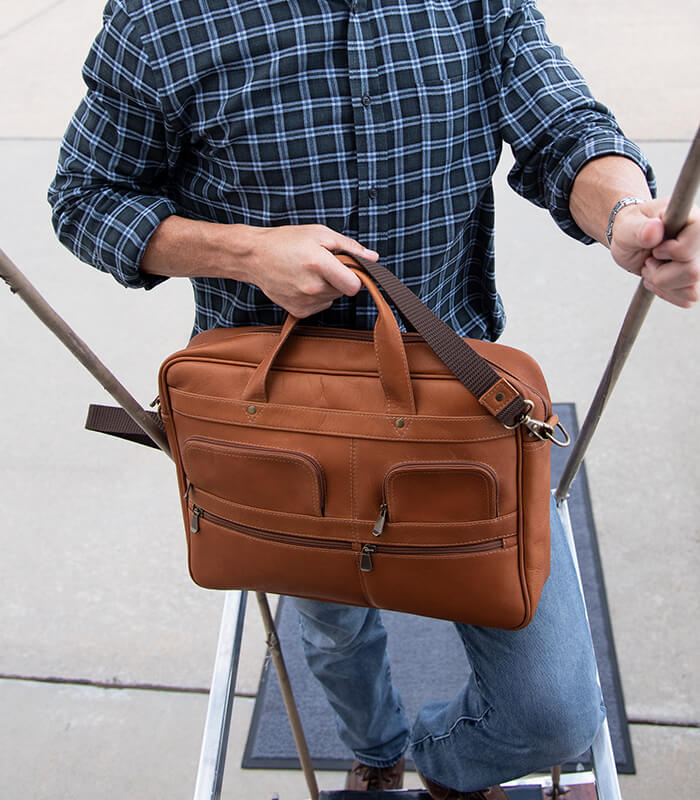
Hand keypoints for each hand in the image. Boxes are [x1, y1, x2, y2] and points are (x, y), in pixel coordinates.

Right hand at [235, 224, 377, 316]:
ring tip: (309, 272)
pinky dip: (316, 296)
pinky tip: (302, 282)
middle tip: (322, 264)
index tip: (347, 268)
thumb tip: (373, 258)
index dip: (355, 276)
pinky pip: (320, 306)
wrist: (255, 256)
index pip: (354, 285)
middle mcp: (312, 287)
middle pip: (344, 291)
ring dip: (328, 287)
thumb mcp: (320, 234)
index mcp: (319, 264)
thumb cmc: (286, 241)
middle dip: (339, 278)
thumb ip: (350, 247)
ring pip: (332, 298)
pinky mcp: (298, 311)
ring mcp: (304, 301)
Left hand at [610, 197, 699, 307]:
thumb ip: (639, 229)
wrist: (632, 240)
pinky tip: (659, 277)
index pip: (690, 248)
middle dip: (660, 274)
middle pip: (692, 273)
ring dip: (664, 285)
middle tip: (649, 261)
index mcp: (694, 222)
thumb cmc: (631, 229)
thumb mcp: (627, 227)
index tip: (655, 249)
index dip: (669, 253)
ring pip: (692, 291)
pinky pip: (687, 299)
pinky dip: (668, 293)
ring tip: (653, 268)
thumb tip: (654, 229)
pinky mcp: (697, 281)